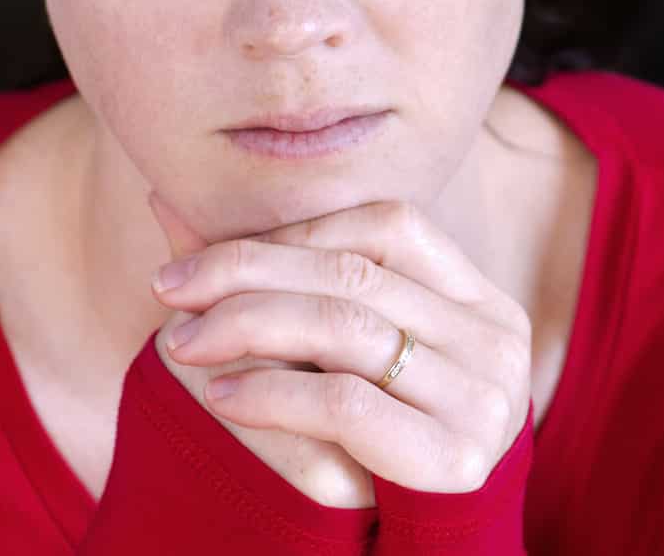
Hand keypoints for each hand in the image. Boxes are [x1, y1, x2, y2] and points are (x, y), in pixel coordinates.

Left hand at [150, 194, 532, 497]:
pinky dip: (273, 394)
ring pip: (346, 328)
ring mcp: (486, 399)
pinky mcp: (455, 461)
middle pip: (356, 274)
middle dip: (248, 273)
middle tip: (168, 287)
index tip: (201, 257)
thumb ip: (276, 286)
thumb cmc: (377, 453)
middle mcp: (496, 341)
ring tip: (182, 341)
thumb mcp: (344, 360)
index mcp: (483, 302)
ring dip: (248, 325)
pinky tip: (221, 396)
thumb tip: (167, 203)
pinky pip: (346, 404)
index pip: (389, 227)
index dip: (293, 233)